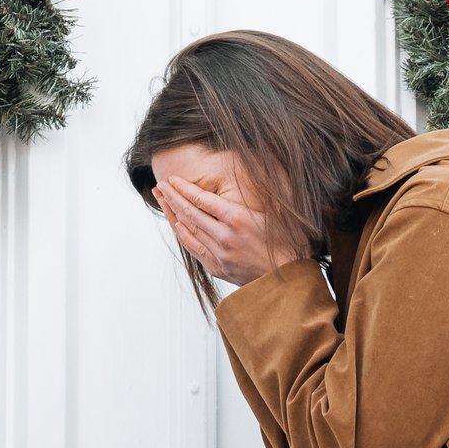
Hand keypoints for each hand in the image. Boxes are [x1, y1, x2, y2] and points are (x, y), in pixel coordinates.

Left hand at [152, 165, 307, 289]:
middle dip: (172, 196)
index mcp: (238, 218)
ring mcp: (218, 253)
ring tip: (162, 199)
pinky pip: (193, 248)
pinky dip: (183, 234)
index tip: (173, 179)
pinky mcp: (217, 267)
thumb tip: (263, 167)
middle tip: (160, 185)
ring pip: (188, 229)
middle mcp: (224, 235)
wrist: (288, 280)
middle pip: (190, 212)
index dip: (184, 188)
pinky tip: (177, 224)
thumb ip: (265, 192)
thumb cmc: (287, 244)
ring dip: (172, 212)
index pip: (202, 199)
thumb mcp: (278, 213)